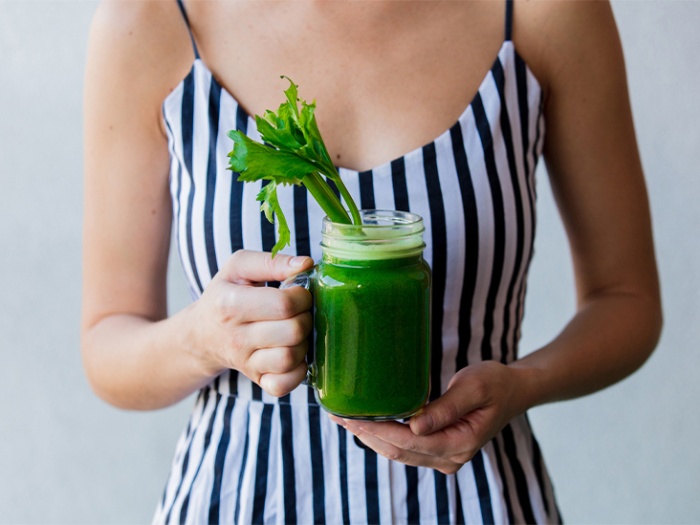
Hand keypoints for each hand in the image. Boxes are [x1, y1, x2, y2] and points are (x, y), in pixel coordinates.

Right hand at [187, 250, 313, 396]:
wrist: (202, 334)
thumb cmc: (225, 295)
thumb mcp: (239, 267)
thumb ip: (273, 261)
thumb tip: (306, 264)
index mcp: (230, 304)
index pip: (283, 304)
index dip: (301, 296)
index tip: (298, 293)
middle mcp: (236, 337)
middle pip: (293, 331)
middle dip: (306, 317)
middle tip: (300, 312)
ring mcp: (246, 362)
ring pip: (290, 358)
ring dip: (304, 343)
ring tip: (296, 331)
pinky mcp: (256, 380)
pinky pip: (284, 385)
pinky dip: (297, 372)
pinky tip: (295, 354)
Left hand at [330, 361, 528, 473]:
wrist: (514, 390)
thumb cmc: (495, 383)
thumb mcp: (474, 387)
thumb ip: (446, 408)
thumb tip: (414, 426)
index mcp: (459, 444)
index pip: (407, 441)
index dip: (375, 429)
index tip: (349, 415)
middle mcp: (450, 458)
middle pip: (397, 451)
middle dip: (364, 433)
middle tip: (336, 413)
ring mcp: (444, 458)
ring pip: (397, 452)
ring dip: (369, 436)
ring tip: (343, 416)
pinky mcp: (438, 450)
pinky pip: (404, 447)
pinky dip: (382, 435)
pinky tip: (365, 421)